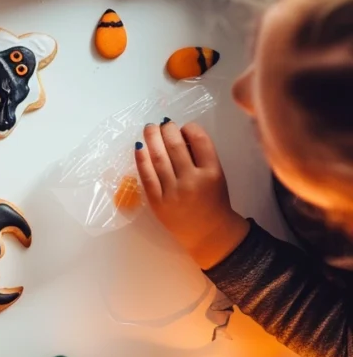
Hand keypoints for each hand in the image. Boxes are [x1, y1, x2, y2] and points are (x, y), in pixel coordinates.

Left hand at [135, 121, 249, 268]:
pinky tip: (139, 146)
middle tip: (162, 123)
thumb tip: (179, 134)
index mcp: (212, 172)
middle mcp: (192, 180)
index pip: (199, 141)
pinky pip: (147, 176)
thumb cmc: (213, 201)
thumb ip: (201, 157)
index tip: (183, 126)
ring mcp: (173, 192)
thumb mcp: (217, 176)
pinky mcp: (158, 202)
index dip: (189, 128)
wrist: (208, 233)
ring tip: (149, 128)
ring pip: (158, 158)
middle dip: (167, 130)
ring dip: (152, 139)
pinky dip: (141, 159)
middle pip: (175, 146)